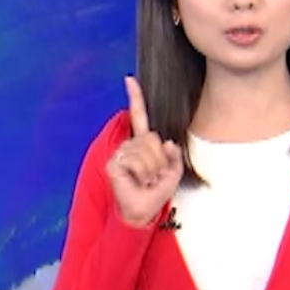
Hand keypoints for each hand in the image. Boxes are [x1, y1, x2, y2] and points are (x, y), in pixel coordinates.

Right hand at [106, 76, 183, 226]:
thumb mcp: (174, 172)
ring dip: (152, 170)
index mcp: (144, 143)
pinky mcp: (115, 162)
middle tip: (154, 176)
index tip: (130, 79)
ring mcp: (121, 153)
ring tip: (146, 180)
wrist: (142, 210)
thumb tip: (167, 143)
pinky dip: (143, 174)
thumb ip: (174, 155)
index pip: (139, 116)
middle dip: (159, 160)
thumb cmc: (155, 191)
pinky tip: (137, 181)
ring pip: (146, 152)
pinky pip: (136, 162)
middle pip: (152, 138)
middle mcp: (130, 144)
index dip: (135, 97)